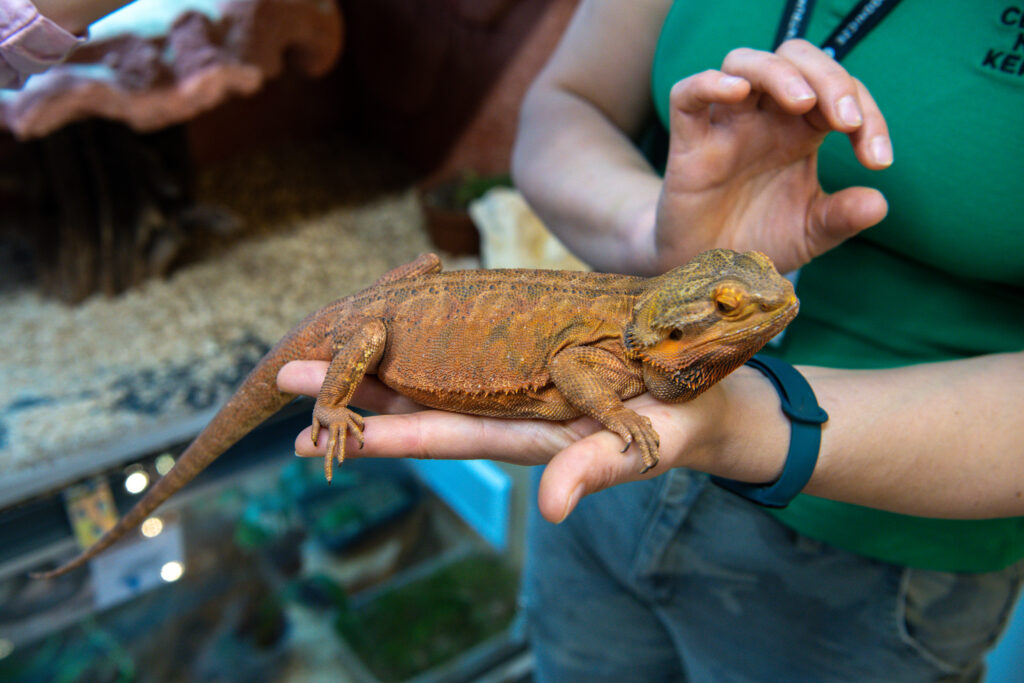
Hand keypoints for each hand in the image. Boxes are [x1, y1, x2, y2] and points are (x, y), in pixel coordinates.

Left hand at [277, 360, 788, 522]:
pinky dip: (427, 342)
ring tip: (319, 360)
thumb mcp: (642, 448)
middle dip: (354, 395)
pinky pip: (468, 351)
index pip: (441, 434)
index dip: (380, 431)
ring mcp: (517, 386)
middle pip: (419, 405)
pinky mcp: (532, 362)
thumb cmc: (678, 426)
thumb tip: (556, 506)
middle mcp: (509, 411)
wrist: (706, 400)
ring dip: (378, 369)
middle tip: (287, 380)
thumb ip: (595, 471)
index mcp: (527, 435)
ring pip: (434, 378)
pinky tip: (396, 332)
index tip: (319, 429)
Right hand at [653, 39, 891, 273]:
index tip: (878, 161)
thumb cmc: (760, 240)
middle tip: (848, 121)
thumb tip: (878, 204)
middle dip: (830, 77)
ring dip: (779, 73)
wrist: (710, 272)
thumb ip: (842, 217)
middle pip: (794, 59)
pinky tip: (738, 92)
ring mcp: (725, 126)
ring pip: (744, 63)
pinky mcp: (688, 144)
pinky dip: (710, 83)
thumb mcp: (811, 232)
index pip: (838, 92)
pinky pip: (687, 94)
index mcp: (801, 130)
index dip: (869, 114)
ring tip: (804, 103)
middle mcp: (764, 118)